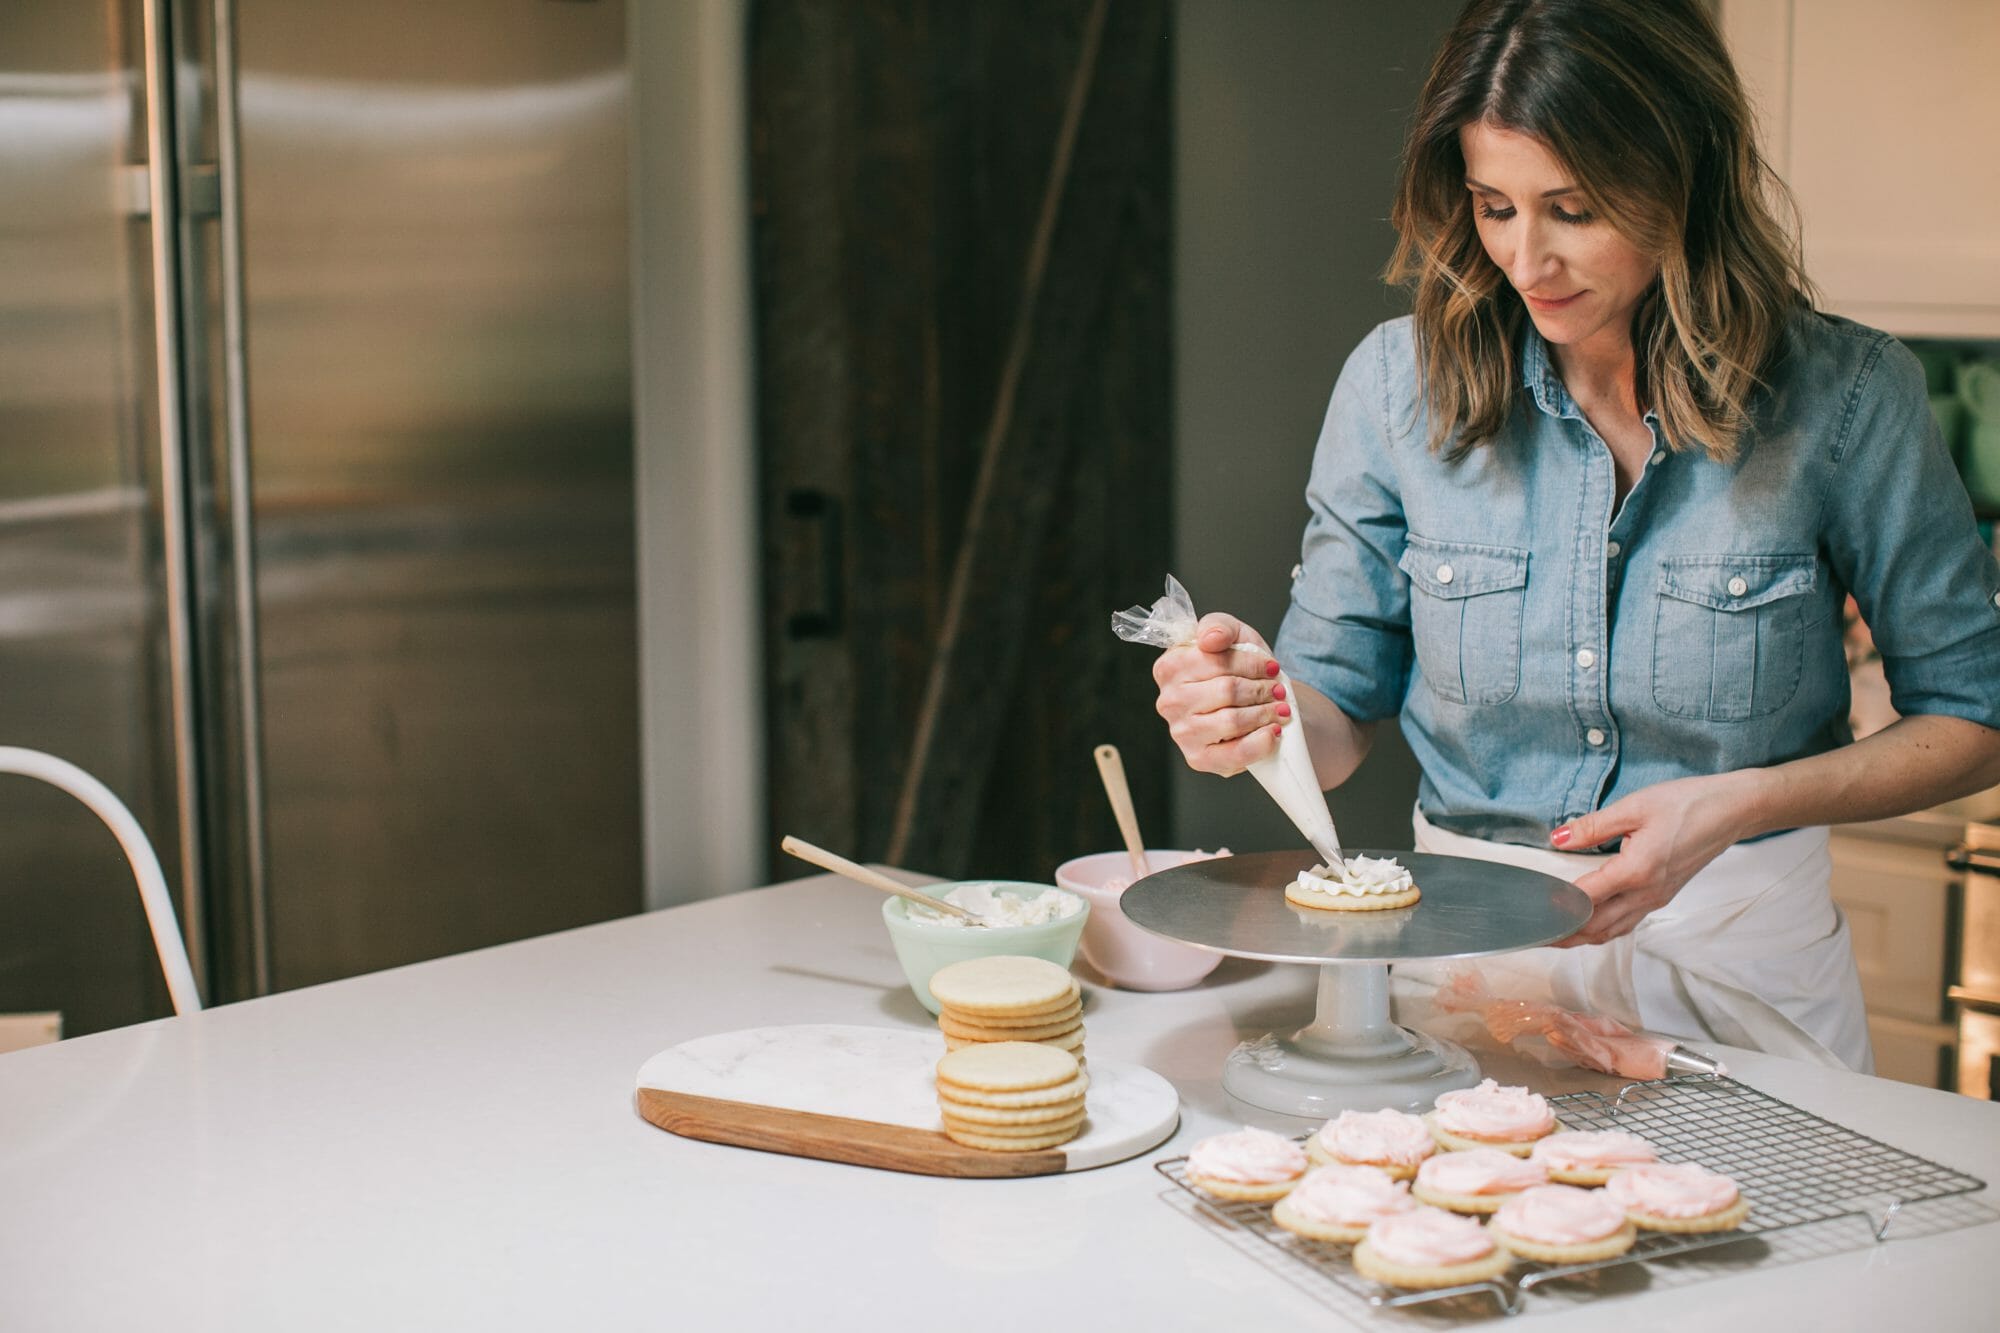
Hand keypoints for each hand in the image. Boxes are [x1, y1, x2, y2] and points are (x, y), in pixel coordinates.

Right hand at [1152, 613, 1287, 775]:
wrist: (1253, 705)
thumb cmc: (1239, 669)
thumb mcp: (1233, 635)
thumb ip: (1219, 626)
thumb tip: (1210, 639)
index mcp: (1169, 667)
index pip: (1214, 659)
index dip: (1251, 663)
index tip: (1271, 667)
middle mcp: (1168, 701)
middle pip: (1226, 690)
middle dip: (1261, 689)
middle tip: (1279, 690)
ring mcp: (1181, 733)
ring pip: (1232, 721)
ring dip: (1265, 714)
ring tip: (1279, 709)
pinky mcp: (1198, 759)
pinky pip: (1234, 753)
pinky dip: (1261, 742)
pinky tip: (1273, 732)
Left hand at [1549, 774, 1751, 946]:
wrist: (1731, 811)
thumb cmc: (1686, 804)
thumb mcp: (1633, 807)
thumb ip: (1592, 826)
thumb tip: (1557, 838)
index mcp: (1636, 871)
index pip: (1586, 900)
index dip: (1556, 909)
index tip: (1531, 913)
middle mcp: (1647, 893)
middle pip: (1596, 926)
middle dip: (1563, 933)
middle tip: (1533, 933)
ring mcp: (1657, 898)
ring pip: (1613, 930)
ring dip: (1581, 936)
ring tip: (1553, 934)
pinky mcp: (1663, 896)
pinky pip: (1627, 922)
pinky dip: (1603, 928)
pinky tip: (1588, 922)